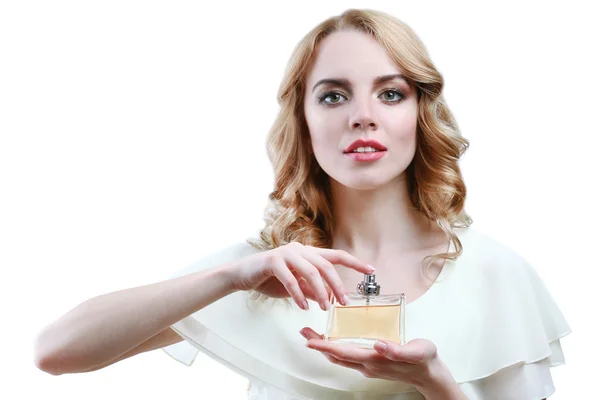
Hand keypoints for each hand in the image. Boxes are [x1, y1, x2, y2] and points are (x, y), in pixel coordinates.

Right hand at [226, 242, 373, 310]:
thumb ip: (312, 290)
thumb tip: (330, 298)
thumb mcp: (296, 287)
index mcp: (307, 253)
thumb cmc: (270, 279)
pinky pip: (291, 279)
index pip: (335, 255)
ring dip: (320, 292)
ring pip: (311, 271)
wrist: (242, 275)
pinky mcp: (273, 261)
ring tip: (324, 308)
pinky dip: (299, 295)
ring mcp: (286, 253)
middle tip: (344, 303)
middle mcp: (299, 250)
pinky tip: (303, 307)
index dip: (354, 262)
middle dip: (337, 285)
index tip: (371, 270)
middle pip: (326, 265)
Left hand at [300, 327, 438, 386]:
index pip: (344, 352)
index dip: (325, 346)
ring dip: (325, 346)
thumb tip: (379, 345)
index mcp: (375, 360)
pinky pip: (348, 356)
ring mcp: (369, 366)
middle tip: (304, 332)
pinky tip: (334, 340)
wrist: (431, 374)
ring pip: (341, 357)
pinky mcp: (372, 363)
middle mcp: (368, 365)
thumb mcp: (416, 351)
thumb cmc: (424, 360)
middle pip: (337, 355)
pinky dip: (336, 348)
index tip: (310, 340)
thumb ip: (398, 350)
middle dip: (319, 344)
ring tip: (312, 335)